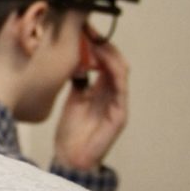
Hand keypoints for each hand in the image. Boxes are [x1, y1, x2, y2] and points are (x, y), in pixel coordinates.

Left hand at [55, 41, 128, 170]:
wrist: (71, 158)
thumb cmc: (70, 132)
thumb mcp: (71, 101)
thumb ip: (76, 83)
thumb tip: (69, 62)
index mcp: (99, 91)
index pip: (102, 62)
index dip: (94, 46)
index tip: (82, 32)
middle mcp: (111, 94)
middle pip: (113, 62)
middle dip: (102, 45)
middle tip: (88, 32)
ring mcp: (117, 103)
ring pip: (120, 71)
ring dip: (108, 55)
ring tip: (95, 42)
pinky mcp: (119, 114)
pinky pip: (120, 88)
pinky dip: (113, 73)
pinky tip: (102, 62)